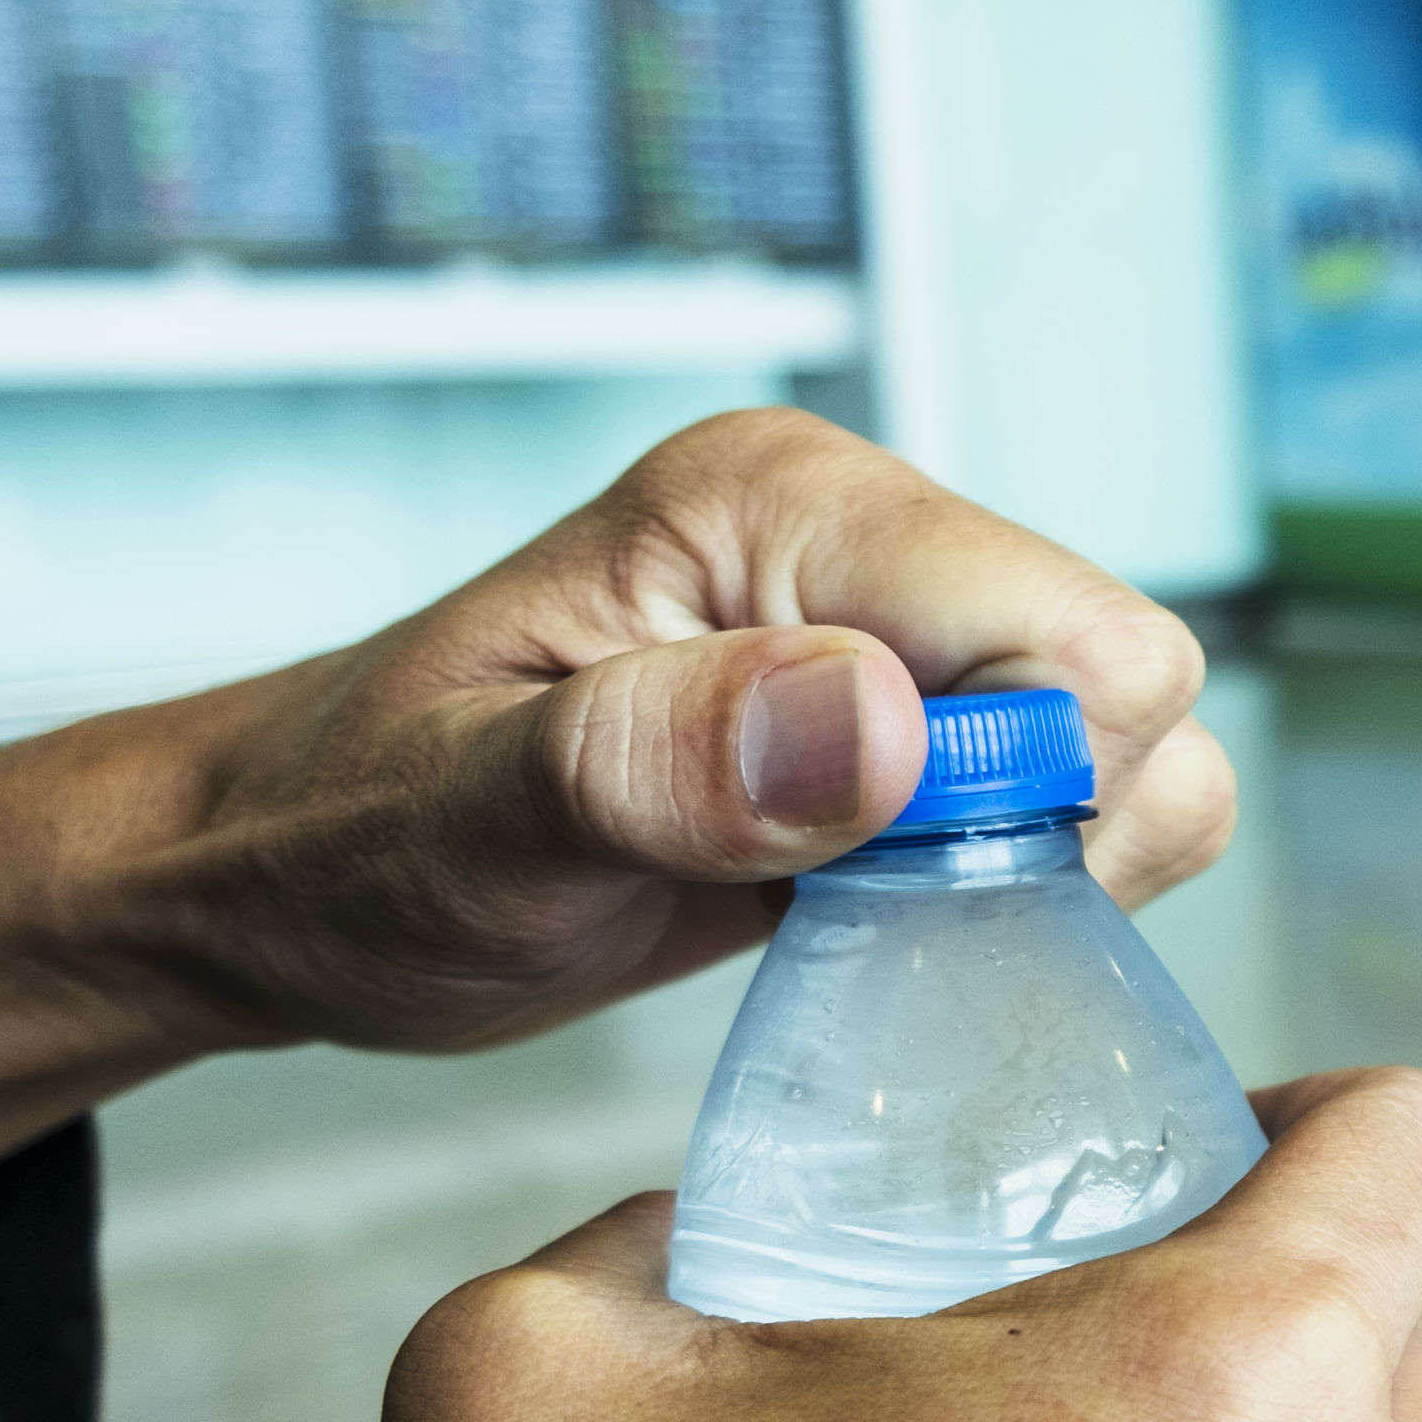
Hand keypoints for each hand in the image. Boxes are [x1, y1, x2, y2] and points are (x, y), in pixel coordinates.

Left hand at [0, 409, 1232, 1196]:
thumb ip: (665, 762)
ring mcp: (895, 630)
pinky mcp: (909, 724)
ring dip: (1029, 874)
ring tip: (843, 911)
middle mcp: (866, 540)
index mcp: (784, 504)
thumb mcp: (471, 822)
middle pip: (1131, 691)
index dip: (1025, 789)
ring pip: (1132, 757)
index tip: (870, 873)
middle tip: (847, 904)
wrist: (289, 878)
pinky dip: (1004, 893)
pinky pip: (1073, 812)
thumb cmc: (346, 842)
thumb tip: (883, 731)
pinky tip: (855, 917)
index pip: (1078, 636)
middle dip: (1041, 835)